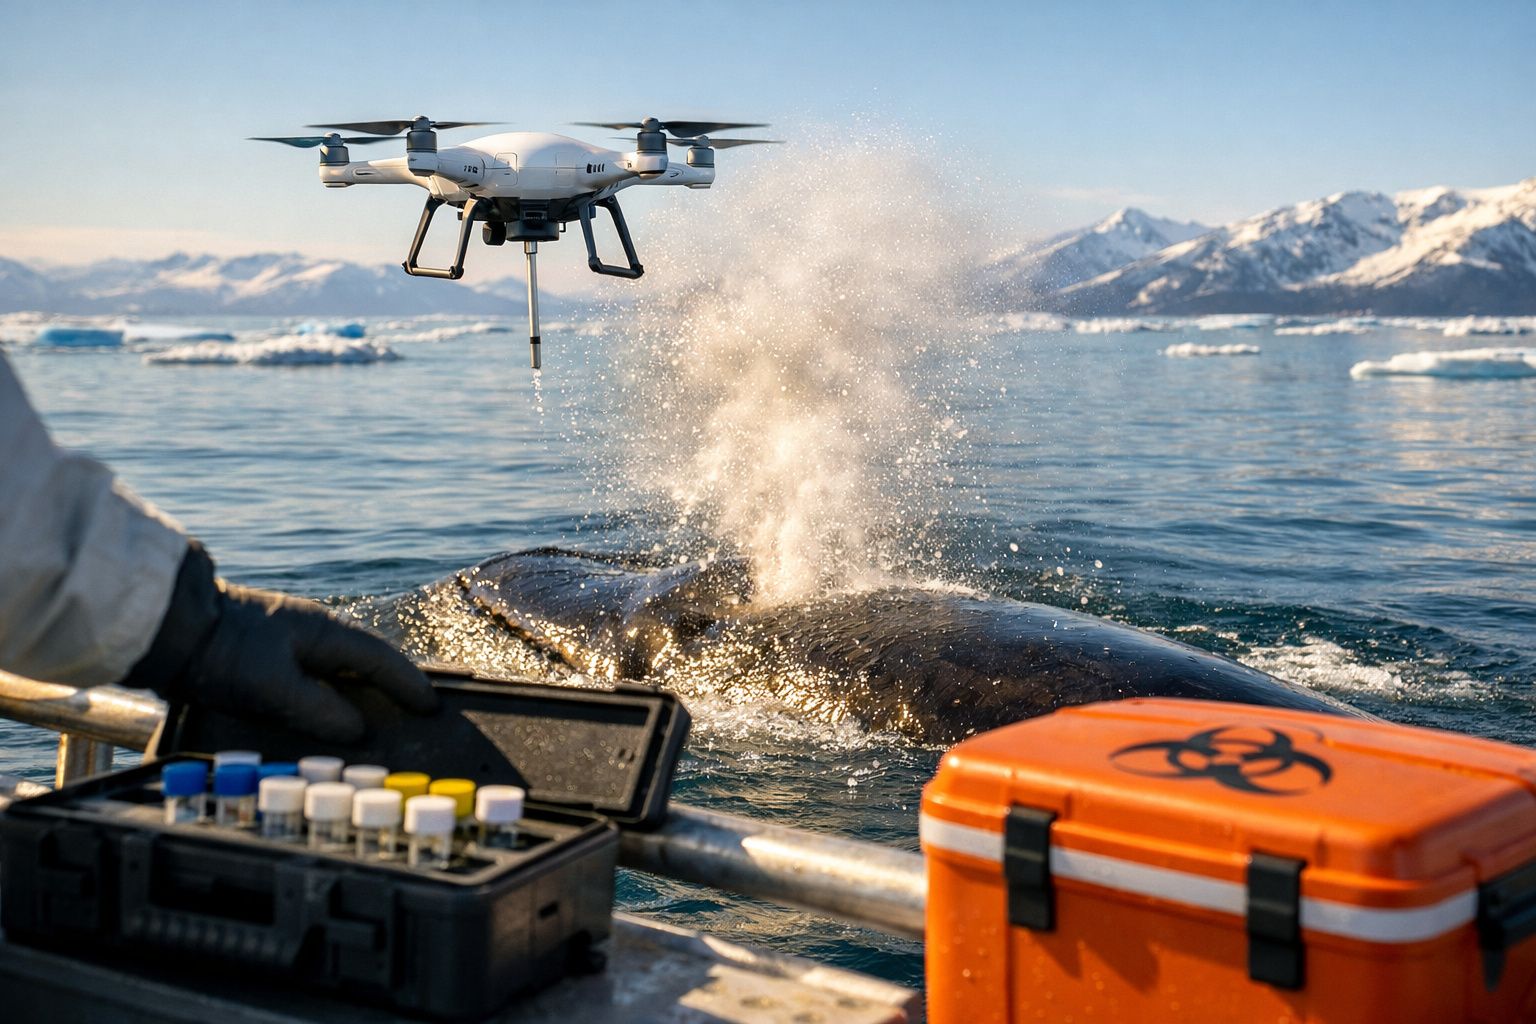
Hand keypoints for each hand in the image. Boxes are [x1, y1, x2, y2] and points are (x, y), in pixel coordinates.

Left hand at [124, 544, 437, 741]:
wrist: (169, 628)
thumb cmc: (223, 654)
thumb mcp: (274, 687)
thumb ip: (319, 710)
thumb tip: (357, 731)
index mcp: (324, 632)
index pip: (381, 660)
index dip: (409, 685)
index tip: (432, 706)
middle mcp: (314, 631)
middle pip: (366, 660)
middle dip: (393, 683)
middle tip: (416, 709)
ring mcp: (290, 638)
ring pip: (340, 666)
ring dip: (363, 688)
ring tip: (381, 713)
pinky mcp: (267, 651)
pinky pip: (317, 673)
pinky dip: (335, 690)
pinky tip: (329, 708)